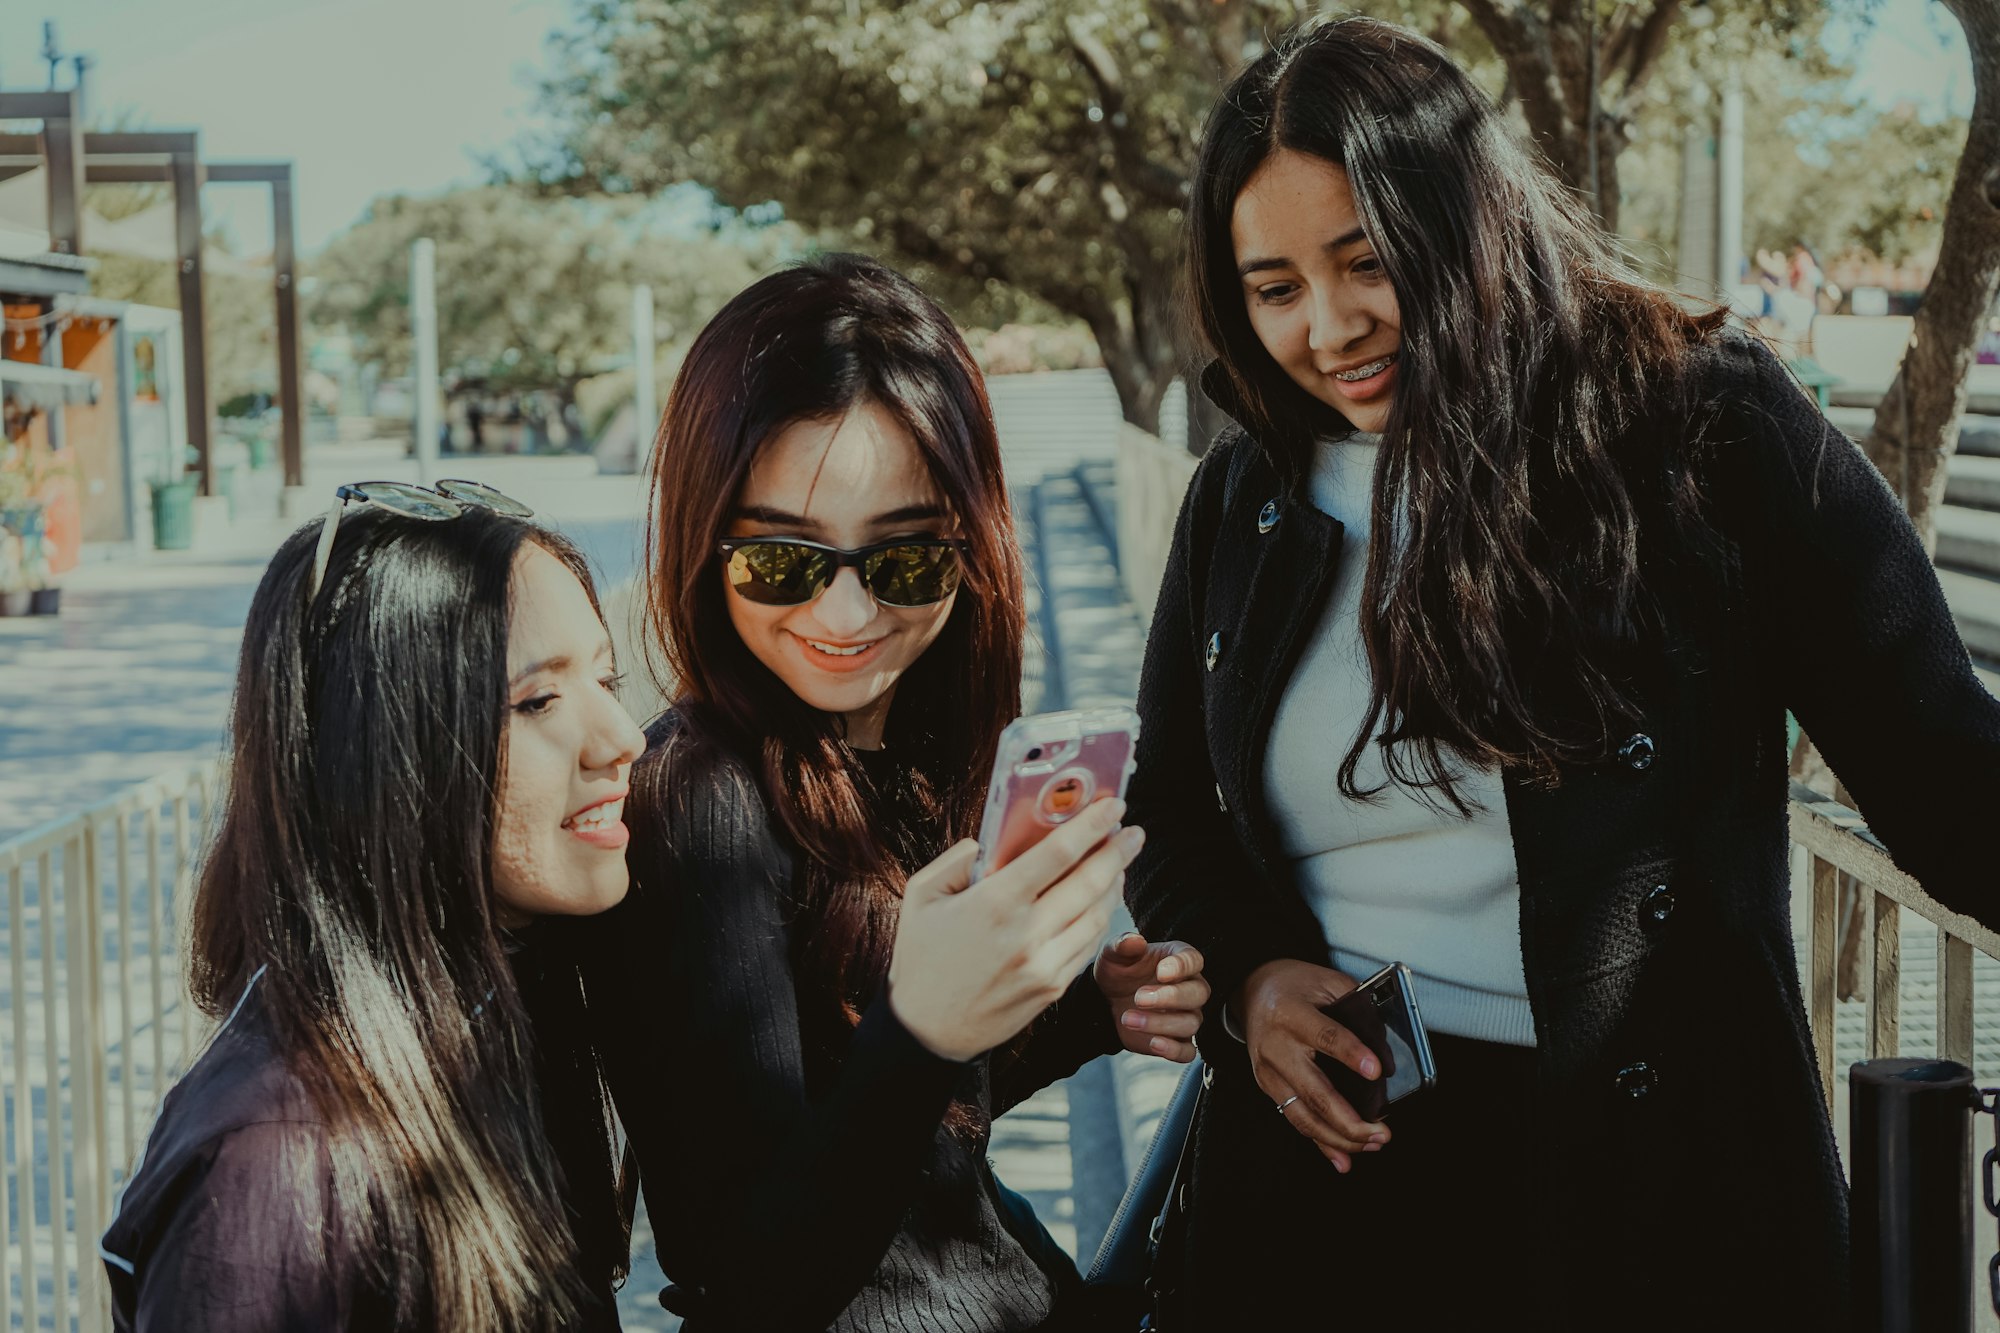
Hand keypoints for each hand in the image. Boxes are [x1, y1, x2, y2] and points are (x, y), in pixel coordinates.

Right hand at [888, 798, 1143, 1061]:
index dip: (1092, 825)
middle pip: (1090, 882)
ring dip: (1115, 884)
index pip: (1058, 854)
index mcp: (994, 903)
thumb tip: (991, 841)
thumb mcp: (921, 896)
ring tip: (1118, 863)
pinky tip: (1101, 902)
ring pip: (1098, 915)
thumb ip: (956, 860)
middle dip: (1118, 851)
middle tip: (1133, 831)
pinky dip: (1101, 918)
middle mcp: (1026, 933)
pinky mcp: (1053, 988)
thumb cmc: (921, 959)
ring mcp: (1044, 964)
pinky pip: (1089, 945)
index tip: (1112, 807)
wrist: (927, 1030)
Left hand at [1095, 935, 1208, 1061]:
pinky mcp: (1176, 1040)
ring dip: (1160, 1023)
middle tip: (1139, 998)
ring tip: (1128, 1019)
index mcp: (1178, 960)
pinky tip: (1153, 1043)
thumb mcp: (1114, 955)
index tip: (1161, 972)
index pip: (1194, 960)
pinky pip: (1187, 1051)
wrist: (1105, 999)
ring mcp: (1185, 1015)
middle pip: (1199, 993)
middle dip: (1170, 997)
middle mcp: (1189, 987)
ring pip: (1190, 1023)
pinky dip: (1173, 1050)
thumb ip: (1123, 945)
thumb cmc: (1118, 971)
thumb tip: (1135, 940)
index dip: (1182, 967)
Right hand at [1235, 958, 1389, 1172]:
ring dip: (1340, 1137)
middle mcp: (1276, 1047)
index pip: (1326, 1036)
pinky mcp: (1268, 1087)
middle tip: (1382, 1132)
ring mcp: (1269, 1072)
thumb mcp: (1327, 982)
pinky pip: (1296, 1120)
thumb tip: (1387, 1051)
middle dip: (1349, 1120)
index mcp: (1291, 1014)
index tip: (1377, 1070)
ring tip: (1373, 1143)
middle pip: (1314, 1091)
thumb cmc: (1295, 985)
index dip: (1352, 1054)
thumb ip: (1357, 1010)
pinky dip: (1321, 1144)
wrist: (1251, 990)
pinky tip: (1343, 1159)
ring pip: (1304, 1116)